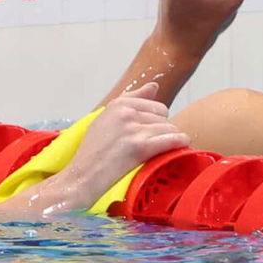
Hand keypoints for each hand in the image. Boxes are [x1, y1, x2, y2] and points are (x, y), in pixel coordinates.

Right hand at [60, 83, 189, 201]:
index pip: (154, 105)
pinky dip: (179, 144)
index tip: (150, 134)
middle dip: (162, 131)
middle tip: (153, 146)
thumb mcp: (106, 119)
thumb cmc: (93, 153)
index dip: (156, 121)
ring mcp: (132, 129)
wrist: (82, 177)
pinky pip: (172, 140)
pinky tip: (180, 148)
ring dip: (171, 140)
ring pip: (169, 128)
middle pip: (163, 117)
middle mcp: (125, 112)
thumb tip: (154, 86)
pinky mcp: (139, 146)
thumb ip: (131, 101)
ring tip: (163, 151)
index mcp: (118, 104)